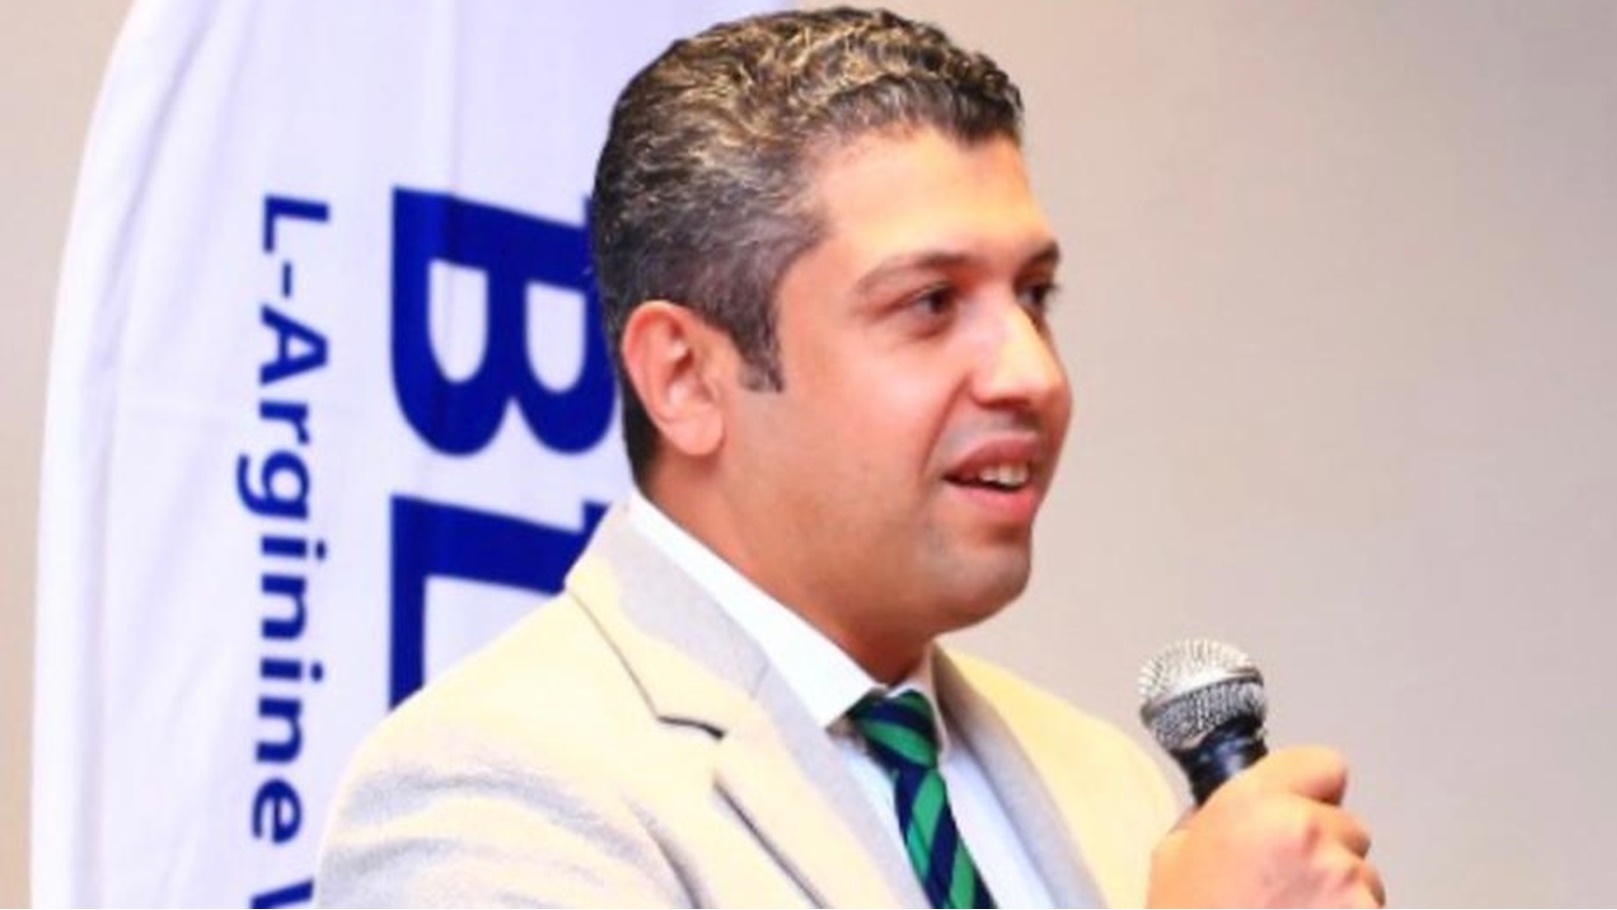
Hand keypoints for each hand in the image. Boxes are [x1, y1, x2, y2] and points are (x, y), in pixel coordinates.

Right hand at [1146, 745, 1384, 907]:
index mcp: (1256, 805)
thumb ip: (1218, 819)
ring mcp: (1348, 887)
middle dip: (1326, 855)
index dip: (1311, 792)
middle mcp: (1309, 836)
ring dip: (1340, 900)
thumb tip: (1246, 812)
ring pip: (1364, 879)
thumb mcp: (1174, 858)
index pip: (1325, 765)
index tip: (1299, 815)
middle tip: (1284, 892)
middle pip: (1348, 828)